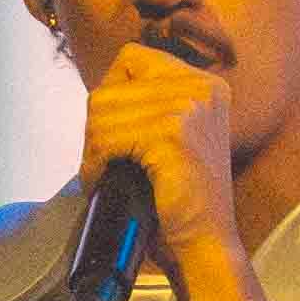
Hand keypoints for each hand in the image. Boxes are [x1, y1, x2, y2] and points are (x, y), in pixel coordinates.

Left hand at [77, 32, 239, 262]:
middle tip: (102, 162)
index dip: (111, 91)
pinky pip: (108, 138)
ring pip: (103, 112)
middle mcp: (201, 88)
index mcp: (206, 84)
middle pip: (111, 87)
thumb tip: (103, 92)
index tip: (113, 130)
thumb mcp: (177, 136)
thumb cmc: (184, 199)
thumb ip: (153, 105)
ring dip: (92, 149)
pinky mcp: (173, 135)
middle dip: (96, 128)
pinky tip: (103, 180)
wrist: (207, 244)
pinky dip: (95, 163)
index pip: (132, 57)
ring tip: (103, 174)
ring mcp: (189, 108)